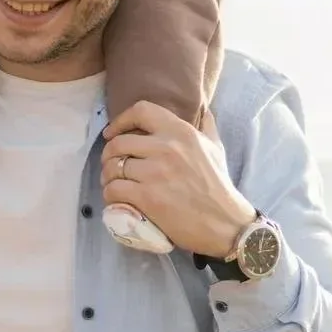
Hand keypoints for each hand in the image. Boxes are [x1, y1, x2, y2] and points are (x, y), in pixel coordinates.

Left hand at [101, 102, 254, 256]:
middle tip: (111, 164)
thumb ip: (206, 126)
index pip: (141, 111)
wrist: (225, 222)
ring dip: (107, 175)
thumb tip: (202, 109)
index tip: (113, 132)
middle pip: (119, 142)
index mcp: (181, 132)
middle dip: (109, 154)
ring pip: (113, 167)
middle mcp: (166, 148)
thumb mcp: (215, 148)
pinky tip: (115, 198)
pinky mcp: (147, 197)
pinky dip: (110, 194)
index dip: (121, 120)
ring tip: (112, 182)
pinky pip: (114, 189)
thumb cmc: (218, 185)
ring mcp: (154, 173)